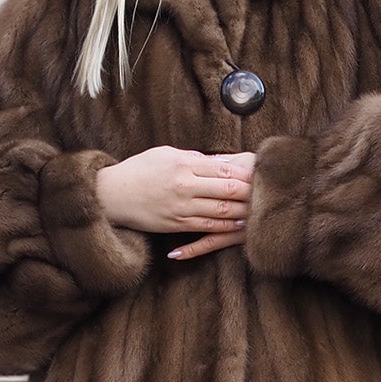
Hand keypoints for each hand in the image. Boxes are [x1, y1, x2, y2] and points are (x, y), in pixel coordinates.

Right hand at [96, 147, 254, 259]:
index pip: (224, 168)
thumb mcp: (166, 154)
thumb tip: (221, 161)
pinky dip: (226, 227)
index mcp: (184, 165)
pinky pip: (207, 227)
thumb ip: (194, 157)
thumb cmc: (139, 170)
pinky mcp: (177, 224)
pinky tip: (239, 225)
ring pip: (221, 211)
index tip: (261, 172)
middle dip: (250, 192)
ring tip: (260, 210)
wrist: (112, 196)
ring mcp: (182, 208)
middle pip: (227, 189)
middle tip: (268, 192)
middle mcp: (185, 186)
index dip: (246, 171)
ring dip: (243, 212)